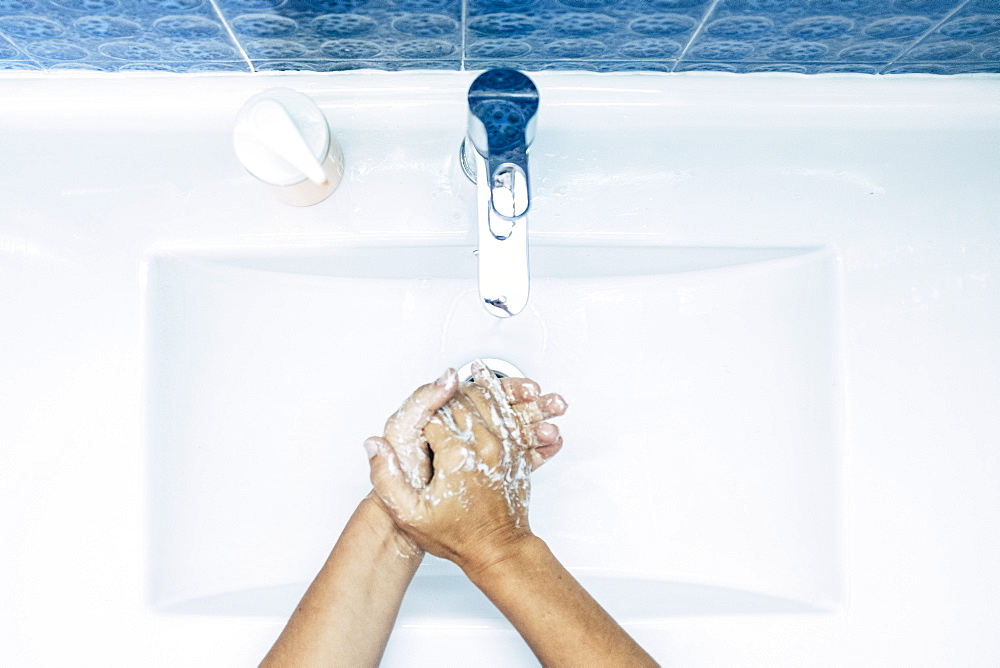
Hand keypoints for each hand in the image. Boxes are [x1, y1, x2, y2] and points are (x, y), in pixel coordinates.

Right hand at [366, 362, 566, 571]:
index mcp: (456, 456)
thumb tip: (374, 444)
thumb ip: (387, 477)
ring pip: (486, 400)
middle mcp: (483, 445)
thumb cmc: (457, 536)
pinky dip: (499, 396)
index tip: (416, 425)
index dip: (421, 416)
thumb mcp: (410, 514)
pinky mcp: (516, 450)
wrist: (499, 549)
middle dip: (444, 399)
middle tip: (432, 402)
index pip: (434, 415)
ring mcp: (503, 446)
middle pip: (461, 402)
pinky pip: (508, 412)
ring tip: (458, 380)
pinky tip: (490, 385)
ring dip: (471, 389)